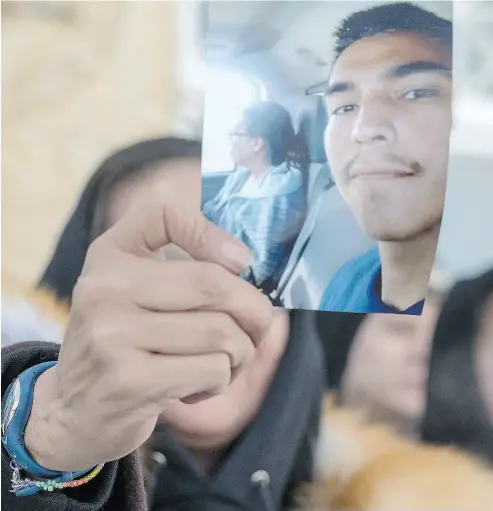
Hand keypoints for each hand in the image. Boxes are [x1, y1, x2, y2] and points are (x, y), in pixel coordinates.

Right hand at [24, 182, 273, 471]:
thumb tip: (240, 261)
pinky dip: (220, 382)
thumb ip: (179, 262)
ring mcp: (112, 334)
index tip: (238, 262)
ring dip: (240, 354)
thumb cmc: (121, 343)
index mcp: (110, 254)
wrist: (72, 411)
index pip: (164, 209)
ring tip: (219, 362)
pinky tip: (195, 387)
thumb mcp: (132, 288)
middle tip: (256, 328)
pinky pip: (213, 371)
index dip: (213, 232)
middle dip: (255, 312)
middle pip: (215, 284)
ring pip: (223, 333)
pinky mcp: (130, 382)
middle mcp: (104, 287)